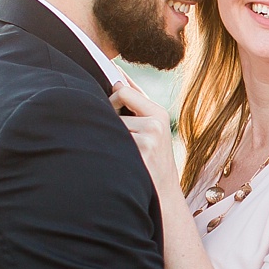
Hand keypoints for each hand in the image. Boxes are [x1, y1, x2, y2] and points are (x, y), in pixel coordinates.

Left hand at [110, 81, 181, 198]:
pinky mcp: (141, 148)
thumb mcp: (152, 135)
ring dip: (108, 133)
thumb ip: (137, 111)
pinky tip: (118, 160)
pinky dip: (108, 147)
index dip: (114, 82)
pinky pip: (111, 137)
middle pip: (117, 98)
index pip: (129, 89)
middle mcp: (157, 121)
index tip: (105, 71)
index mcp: (159, 114)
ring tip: (118, 152)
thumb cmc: (152, 165)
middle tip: (110, 130)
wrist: (164, 197)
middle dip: (108, 110)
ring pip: (112, 120)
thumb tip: (116, 84)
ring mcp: (150, 135)